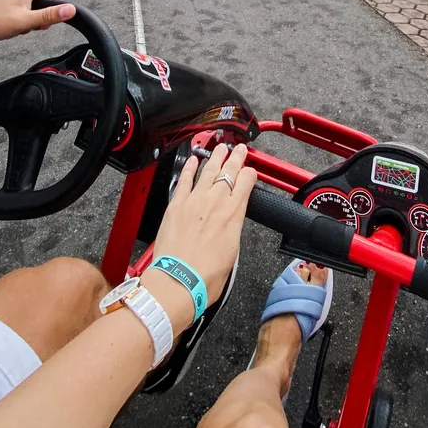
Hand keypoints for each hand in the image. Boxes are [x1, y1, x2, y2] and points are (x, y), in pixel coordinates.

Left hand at [0, 0, 75, 42]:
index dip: (52, 13)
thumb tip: (71, 10)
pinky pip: (25, 5)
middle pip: (46, 0)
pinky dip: (21, 15)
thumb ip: (50, 15)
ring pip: (35, 5)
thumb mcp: (26, 21)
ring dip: (29, 17)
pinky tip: (10, 21)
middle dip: (39, 16)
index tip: (38, 23)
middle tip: (24, 24)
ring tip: (14, 23)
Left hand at [148, 143, 255, 328]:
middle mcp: (216, 202)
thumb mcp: (232, 254)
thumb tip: (230, 227)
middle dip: (236, 158)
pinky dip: (190, 168)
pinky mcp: (176, 205)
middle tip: (240, 148)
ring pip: (208, 171)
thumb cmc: (206, 275)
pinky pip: (185, 180)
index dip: (249, 173)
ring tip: (221, 147)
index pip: (246, 183)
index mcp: (234, 214)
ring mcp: (195, 201)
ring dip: (216, 157)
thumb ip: (232, 232)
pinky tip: (194, 160)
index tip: (250, 170)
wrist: (180, 281)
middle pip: (229, 172)